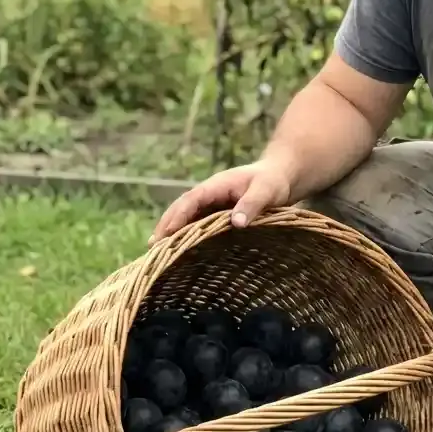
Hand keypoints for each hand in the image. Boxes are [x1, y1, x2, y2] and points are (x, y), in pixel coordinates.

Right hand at [150, 160, 293, 243]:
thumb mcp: (266, 191)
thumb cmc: (273, 182)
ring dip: (171, 233)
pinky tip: (178, 252)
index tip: (167, 232)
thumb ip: (252, 204)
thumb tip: (236, 223)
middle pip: (181, 209)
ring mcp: (211, 204)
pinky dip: (186, 236)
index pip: (192, 200)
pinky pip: (197, 224)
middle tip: (152, 247)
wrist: (280, 177)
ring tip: (157, 254)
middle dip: (166, 226)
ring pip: (186, 218)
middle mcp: (209, 194)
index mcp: (217, 185)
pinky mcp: (216, 214)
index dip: (178, 215)